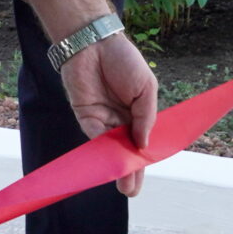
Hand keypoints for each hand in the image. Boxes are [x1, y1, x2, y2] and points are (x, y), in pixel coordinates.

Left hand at [60, 32, 157, 195]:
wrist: (95, 42)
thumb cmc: (124, 60)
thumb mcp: (147, 88)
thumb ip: (146, 117)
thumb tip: (143, 145)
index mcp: (138, 112)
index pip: (142, 142)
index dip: (143, 159)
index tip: (144, 174)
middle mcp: (120, 119)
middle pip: (125, 150)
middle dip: (128, 171)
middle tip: (130, 191)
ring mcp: (103, 118)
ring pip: (109, 148)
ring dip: (114, 166)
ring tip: (122, 184)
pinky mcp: (86, 115)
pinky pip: (94, 136)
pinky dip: (102, 149)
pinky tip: (110, 162)